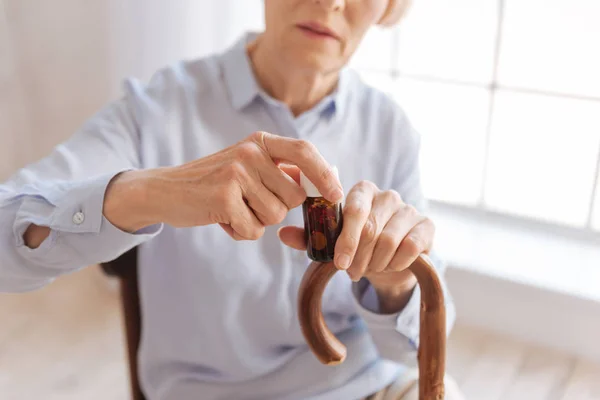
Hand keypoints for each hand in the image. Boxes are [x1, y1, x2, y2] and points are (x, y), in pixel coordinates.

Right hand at [103, 131, 343, 238]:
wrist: (165, 190)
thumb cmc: (212, 182)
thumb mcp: (246, 165)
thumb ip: (278, 171)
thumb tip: (318, 185)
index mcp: (259, 141)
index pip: (304, 151)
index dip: (324, 174)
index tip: (335, 194)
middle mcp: (250, 152)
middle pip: (293, 196)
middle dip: (277, 209)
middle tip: (249, 203)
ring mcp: (236, 173)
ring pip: (275, 216)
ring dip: (256, 221)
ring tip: (232, 208)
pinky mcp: (224, 197)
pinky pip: (253, 229)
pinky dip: (240, 232)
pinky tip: (221, 218)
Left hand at [278, 180, 434, 306]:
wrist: (389, 260)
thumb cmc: (357, 245)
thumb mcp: (331, 241)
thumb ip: (310, 235)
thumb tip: (282, 233)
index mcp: (362, 191)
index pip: (353, 209)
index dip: (346, 239)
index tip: (339, 263)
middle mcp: (387, 195)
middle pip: (371, 228)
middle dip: (359, 257)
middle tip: (352, 272)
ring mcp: (409, 209)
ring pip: (389, 240)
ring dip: (376, 262)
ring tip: (369, 269)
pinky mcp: (426, 225)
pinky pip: (411, 247)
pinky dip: (397, 263)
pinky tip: (390, 267)